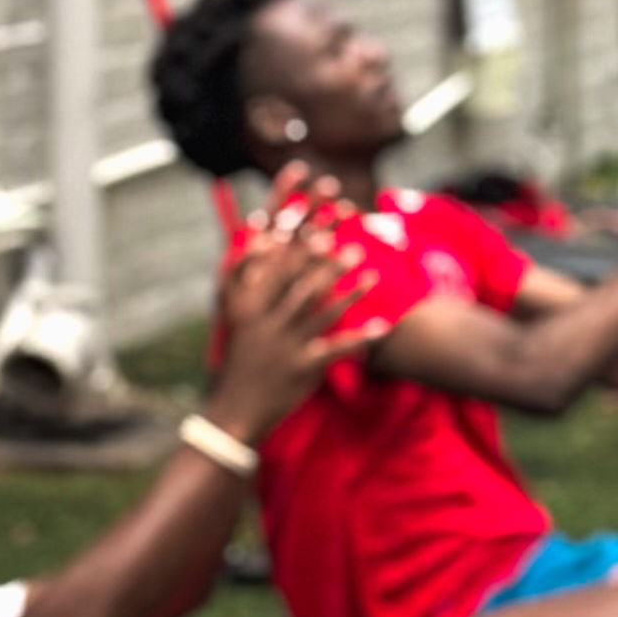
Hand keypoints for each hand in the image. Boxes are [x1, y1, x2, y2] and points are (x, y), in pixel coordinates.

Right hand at [207, 169, 385, 440]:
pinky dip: (361, 337)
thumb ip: (246, 272)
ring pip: (320, 309)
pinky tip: (384, 325)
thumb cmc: (239, 356)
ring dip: (346, 287)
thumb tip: (261, 233)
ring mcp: (286, 342)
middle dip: (324, 251)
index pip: (273, 259)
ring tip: (370, 268)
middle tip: (348, 225)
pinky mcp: (304, 366)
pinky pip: (337, 348)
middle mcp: (267, 318)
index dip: (294, 231)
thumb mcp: (233, 312)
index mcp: (249, 302)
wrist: (235, 409)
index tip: (312, 207)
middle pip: (299, 278)